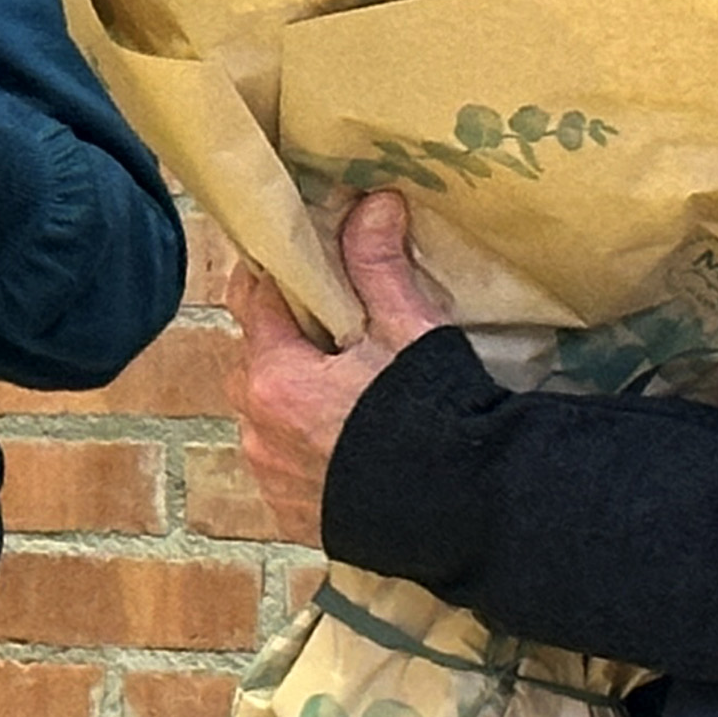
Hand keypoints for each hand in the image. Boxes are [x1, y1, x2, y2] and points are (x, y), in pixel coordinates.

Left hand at [230, 190, 450, 545]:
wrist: (466, 514)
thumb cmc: (434, 415)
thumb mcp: (409, 332)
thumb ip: (380, 266)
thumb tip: (375, 200)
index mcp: (274, 376)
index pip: (251, 300)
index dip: (273, 275)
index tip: (296, 262)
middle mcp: (257, 428)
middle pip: (254, 359)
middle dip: (283, 340)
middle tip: (332, 330)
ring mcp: (270, 476)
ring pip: (264, 415)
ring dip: (290, 397)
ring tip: (342, 391)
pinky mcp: (291, 515)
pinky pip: (282, 464)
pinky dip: (303, 447)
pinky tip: (345, 443)